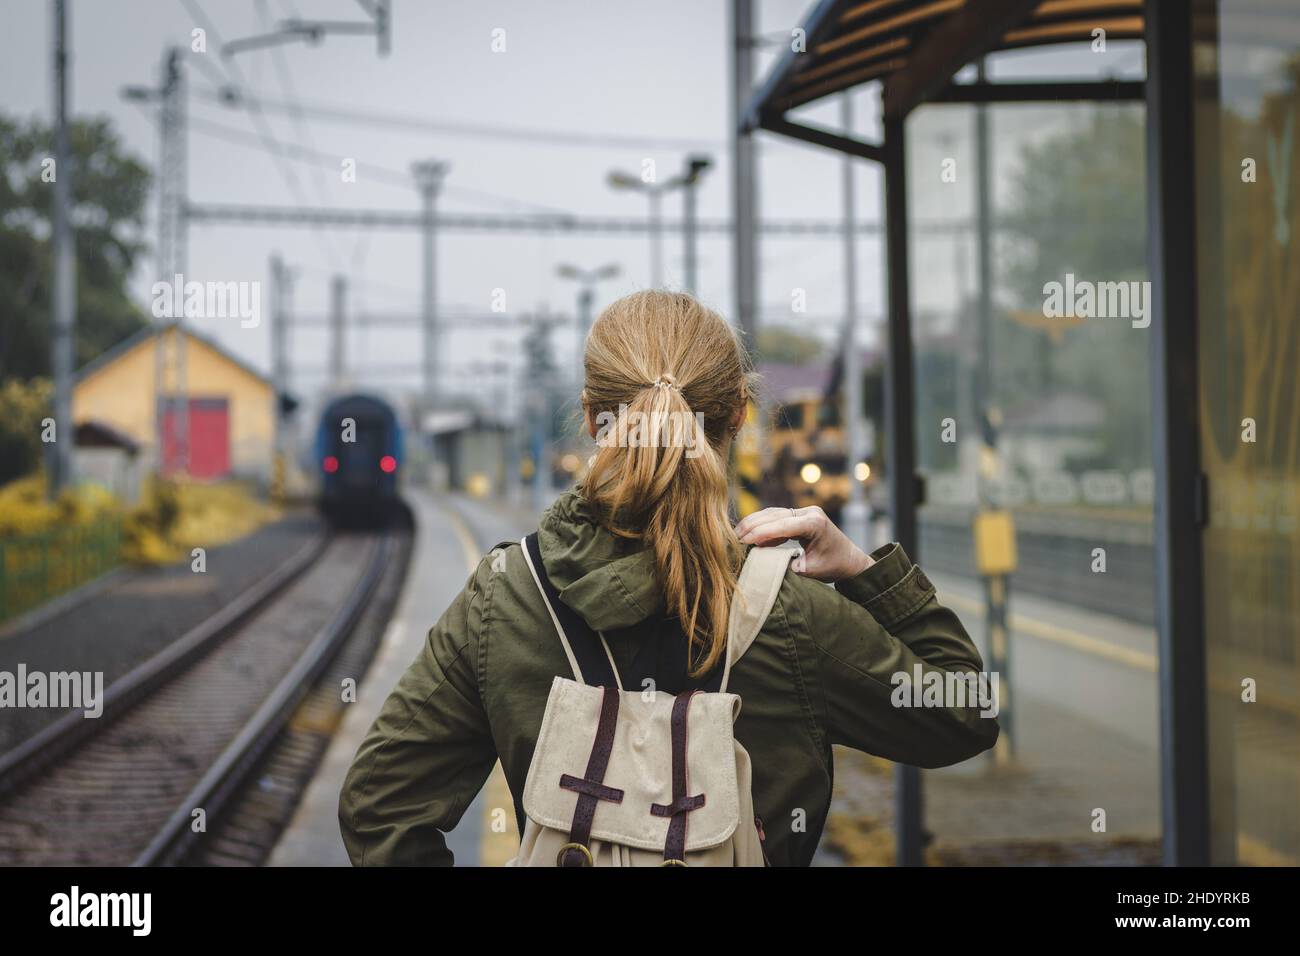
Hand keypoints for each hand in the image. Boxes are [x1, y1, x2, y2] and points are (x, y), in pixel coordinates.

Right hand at [734, 506, 873, 582]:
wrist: (849, 560)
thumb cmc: (833, 566)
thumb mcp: (810, 570)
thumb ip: (787, 565)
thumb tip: (763, 563)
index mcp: (814, 523)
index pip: (782, 525)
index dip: (761, 533)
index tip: (744, 541)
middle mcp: (809, 512)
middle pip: (774, 515)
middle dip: (753, 526)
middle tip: (733, 538)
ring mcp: (804, 511)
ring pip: (773, 513)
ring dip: (754, 523)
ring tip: (737, 536)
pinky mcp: (799, 515)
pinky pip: (776, 517)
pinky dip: (762, 525)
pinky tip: (749, 535)